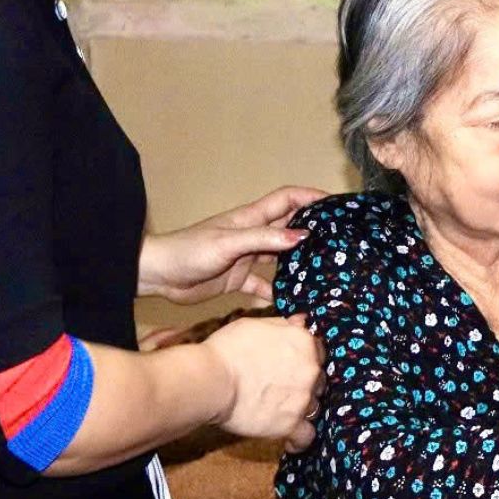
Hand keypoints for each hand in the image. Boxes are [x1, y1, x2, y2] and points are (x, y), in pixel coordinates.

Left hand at [138, 185, 325, 303]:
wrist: (158, 274)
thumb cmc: (189, 251)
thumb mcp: (228, 243)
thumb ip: (263, 239)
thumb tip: (302, 236)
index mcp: (250, 218)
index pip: (287, 199)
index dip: (310, 196)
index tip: (336, 203)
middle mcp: (252, 234)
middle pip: (289, 226)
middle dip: (313, 229)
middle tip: (339, 240)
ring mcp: (245, 257)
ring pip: (280, 256)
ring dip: (299, 262)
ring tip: (324, 271)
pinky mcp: (237, 279)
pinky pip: (264, 285)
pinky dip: (277, 292)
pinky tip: (292, 302)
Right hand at [201, 314, 320, 450]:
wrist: (212, 379)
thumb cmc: (227, 349)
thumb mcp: (255, 324)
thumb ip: (283, 325)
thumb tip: (301, 322)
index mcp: (304, 342)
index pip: (318, 351)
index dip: (306, 359)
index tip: (293, 365)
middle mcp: (310, 370)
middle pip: (319, 379)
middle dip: (305, 384)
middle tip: (283, 387)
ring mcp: (303, 399)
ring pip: (314, 406)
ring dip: (301, 408)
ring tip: (281, 410)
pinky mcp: (291, 424)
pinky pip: (306, 436)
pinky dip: (299, 439)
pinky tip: (291, 439)